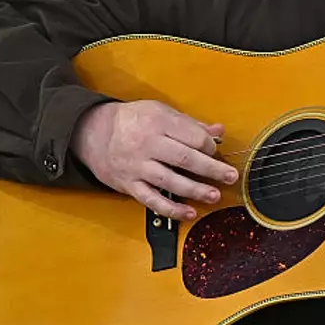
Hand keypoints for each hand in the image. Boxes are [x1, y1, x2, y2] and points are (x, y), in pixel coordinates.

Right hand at [70, 101, 237, 220]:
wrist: (93, 132)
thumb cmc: (133, 120)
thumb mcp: (160, 112)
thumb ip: (190, 124)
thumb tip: (219, 130)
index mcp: (159, 123)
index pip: (192, 136)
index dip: (209, 146)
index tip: (216, 151)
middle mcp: (148, 145)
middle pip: (185, 159)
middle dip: (211, 169)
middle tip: (230, 176)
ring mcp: (137, 167)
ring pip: (170, 181)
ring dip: (195, 190)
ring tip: (214, 195)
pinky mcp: (130, 185)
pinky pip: (152, 200)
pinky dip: (171, 209)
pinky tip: (189, 213)